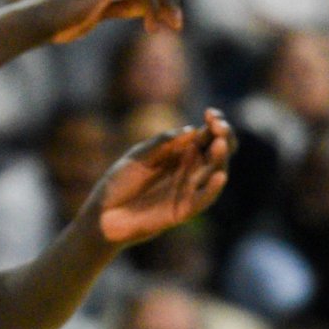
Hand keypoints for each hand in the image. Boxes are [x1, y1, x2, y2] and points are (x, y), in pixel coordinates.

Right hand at [15, 0, 181, 44]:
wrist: (35, 20)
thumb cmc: (60, 20)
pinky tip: (149, 28)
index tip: (169, 16)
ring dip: (167, 3)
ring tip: (171, 26)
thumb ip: (123, 4)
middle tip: (178, 22)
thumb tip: (150, 8)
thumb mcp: (98, 11)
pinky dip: (153, 10)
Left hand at [91, 110, 232, 244]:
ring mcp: (189, 189)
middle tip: (219, 128)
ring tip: (220, 144)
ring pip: (215, 172)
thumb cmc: (120, 181)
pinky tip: (219, 175)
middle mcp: (190, 169)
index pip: (207, 134)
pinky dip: (213, 189)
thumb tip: (191, 131)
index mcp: (180, 151)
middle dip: (224, 136)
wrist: (105, 214)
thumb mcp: (138, 156)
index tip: (211, 115)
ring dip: (220, 158)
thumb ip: (162, 143)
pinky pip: (204, 199)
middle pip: (217, 151)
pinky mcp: (184, 210)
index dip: (214, 123)